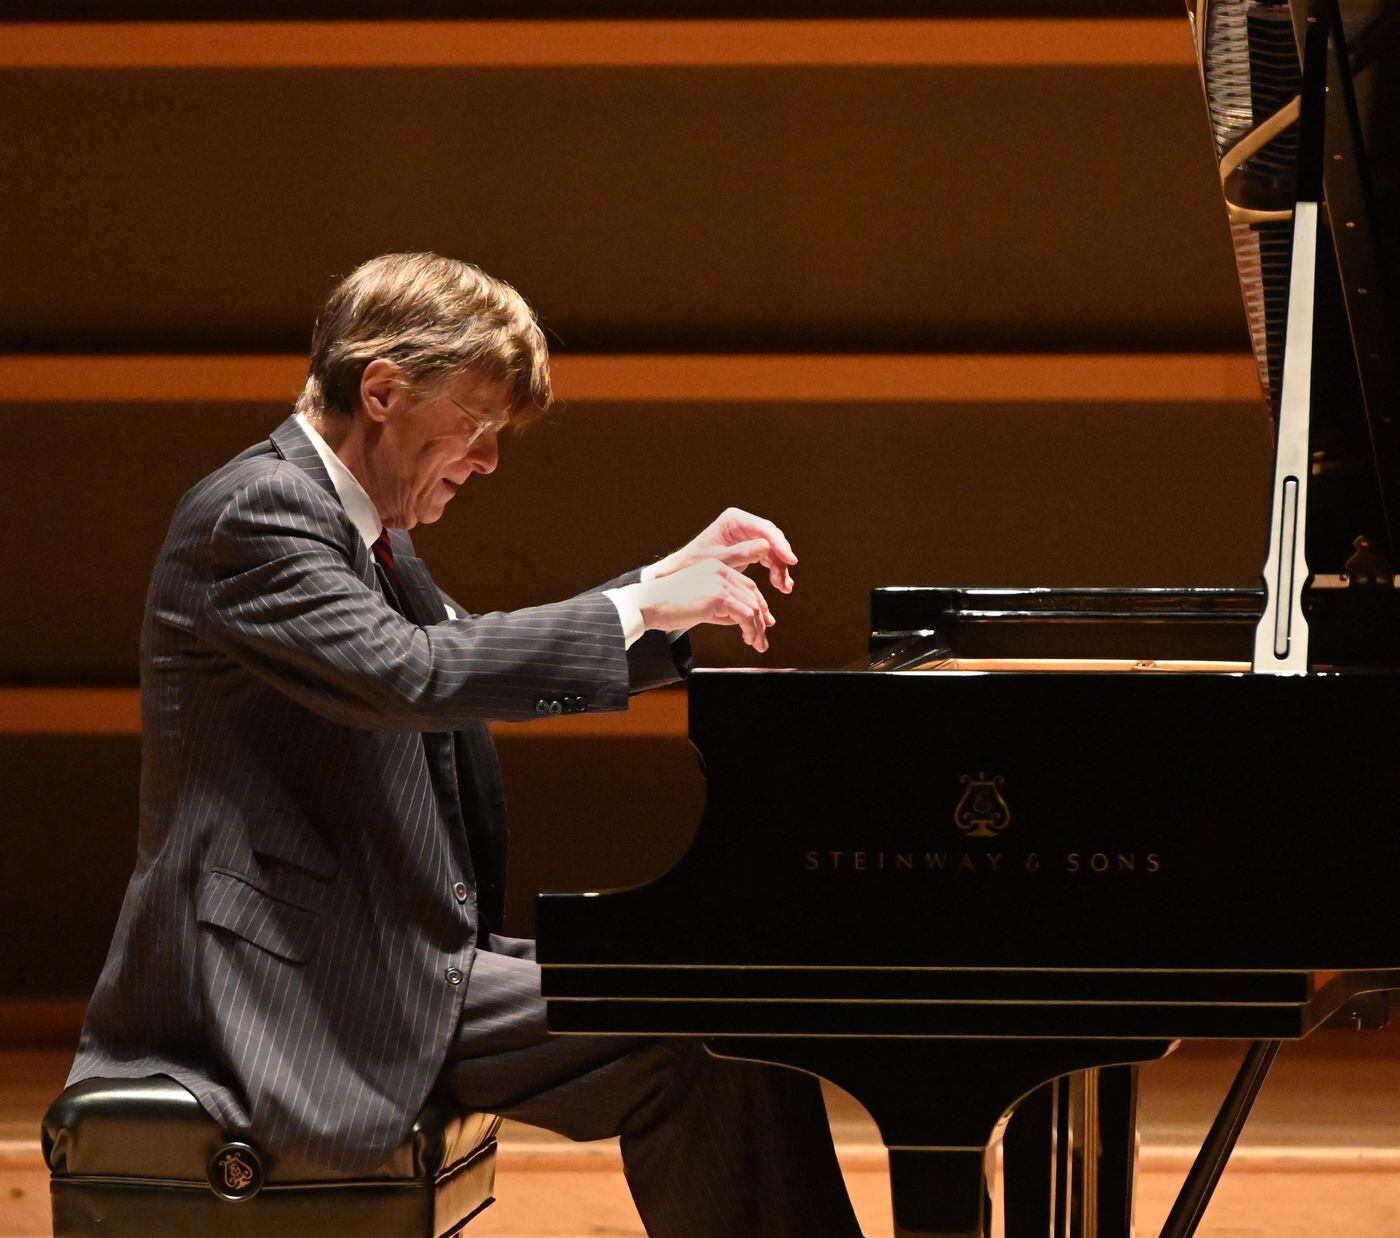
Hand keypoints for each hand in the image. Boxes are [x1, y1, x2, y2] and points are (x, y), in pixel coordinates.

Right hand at [633, 558, 776, 651]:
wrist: (647, 604)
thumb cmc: (667, 606)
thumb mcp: (699, 602)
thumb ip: (721, 608)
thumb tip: (741, 621)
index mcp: (716, 567)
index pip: (747, 586)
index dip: (759, 606)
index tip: (763, 623)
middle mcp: (721, 570)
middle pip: (753, 596)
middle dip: (761, 620)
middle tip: (762, 640)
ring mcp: (720, 582)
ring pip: (752, 606)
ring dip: (757, 628)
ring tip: (757, 644)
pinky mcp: (718, 596)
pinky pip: (745, 615)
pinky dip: (750, 630)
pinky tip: (748, 640)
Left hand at [650, 507, 796, 594]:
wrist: (685, 570)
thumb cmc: (697, 562)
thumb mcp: (720, 560)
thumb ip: (742, 553)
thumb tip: (767, 547)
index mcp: (734, 519)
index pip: (763, 529)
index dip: (779, 545)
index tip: (790, 560)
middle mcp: (743, 523)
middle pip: (772, 538)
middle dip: (781, 559)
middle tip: (785, 579)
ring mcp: (747, 534)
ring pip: (773, 549)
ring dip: (780, 568)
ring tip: (784, 587)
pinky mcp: (750, 546)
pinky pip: (768, 556)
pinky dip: (775, 570)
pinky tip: (782, 585)